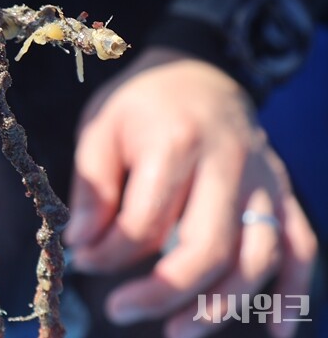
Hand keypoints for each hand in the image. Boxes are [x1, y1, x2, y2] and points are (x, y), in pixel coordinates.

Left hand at [64, 47, 316, 337]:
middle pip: (207, 245)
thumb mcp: (101, 130)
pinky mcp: (281, 190)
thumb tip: (79, 245)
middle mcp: (228, 162)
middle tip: (119, 310)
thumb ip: (91, 189)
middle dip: (162, 290)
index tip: (82, 259)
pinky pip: (301, 246)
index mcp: (176, 142)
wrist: (196, 68)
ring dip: (223, 305)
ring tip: (179, 332)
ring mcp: (262, 178)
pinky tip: (274, 330)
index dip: (109, 251)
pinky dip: (293, 293)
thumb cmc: (140, 103)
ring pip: (257, 255)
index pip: (146, 220)